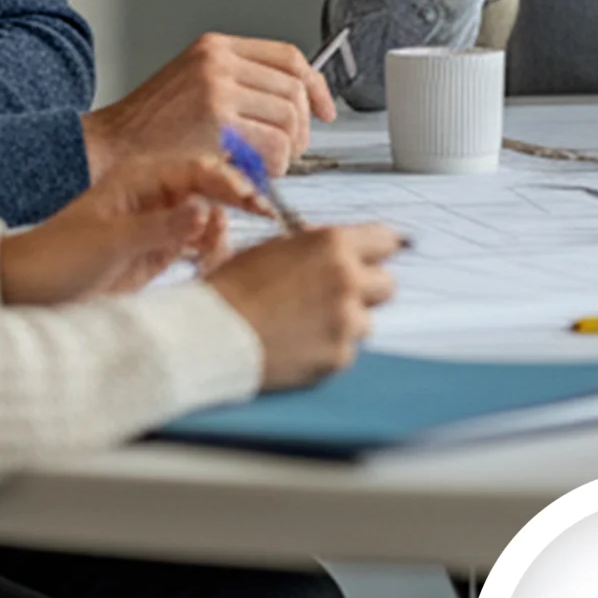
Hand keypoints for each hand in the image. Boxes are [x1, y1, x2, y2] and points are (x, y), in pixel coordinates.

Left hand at [0, 153, 263, 305]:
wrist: (27, 291)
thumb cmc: (54, 258)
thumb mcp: (111, 241)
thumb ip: (162, 227)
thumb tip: (207, 210)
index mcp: (140, 180)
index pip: (200, 169)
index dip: (233, 182)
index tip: (257, 201)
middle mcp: (154, 197)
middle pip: (213, 190)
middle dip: (236, 206)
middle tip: (260, 223)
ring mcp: (158, 224)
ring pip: (211, 219)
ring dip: (221, 235)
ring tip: (210, 256)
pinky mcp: (159, 252)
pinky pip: (199, 245)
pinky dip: (210, 254)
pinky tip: (206, 266)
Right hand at [84, 34, 336, 181]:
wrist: (109, 150)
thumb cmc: (149, 131)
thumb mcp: (193, 86)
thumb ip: (239, 84)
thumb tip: (295, 101)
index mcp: (215, 48)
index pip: (289, 56)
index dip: (315, 85)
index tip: (325, 108)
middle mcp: (219, 62)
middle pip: (295, 90)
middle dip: (302, 128)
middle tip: (289, 150)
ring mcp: (219, 90)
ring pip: (290, 120)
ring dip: (287, 151)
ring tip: (263, 164)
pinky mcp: (218, 123)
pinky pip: (276, 145)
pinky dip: (274, 165)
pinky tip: (253, 172)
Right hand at [208, 223, 404, 388]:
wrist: (210, 334)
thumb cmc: (232, 288)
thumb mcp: (274, 249)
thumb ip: (314, 249)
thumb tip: (337, 252)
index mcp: (331, 244)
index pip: (386, 240)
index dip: (379, 250)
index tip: (375, 258)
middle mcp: (347, 280)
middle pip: (386, 284)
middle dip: (366, 289)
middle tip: (339, 295)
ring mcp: (346, 321)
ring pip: (366, 321)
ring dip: (346, 322)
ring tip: (306, 324)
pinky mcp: (338, 356)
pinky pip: (345, 350)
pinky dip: (327, 349)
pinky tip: (297, 344)